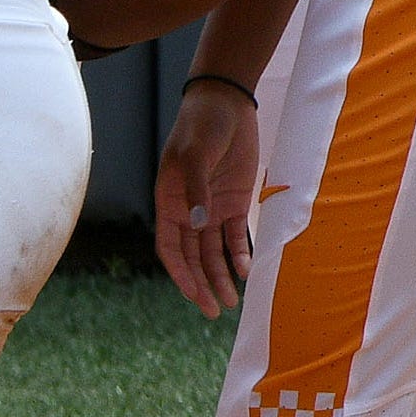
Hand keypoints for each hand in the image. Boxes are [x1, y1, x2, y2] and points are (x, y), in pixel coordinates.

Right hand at [155, 76, 258, 316]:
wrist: (225, 105)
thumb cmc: (202, 126)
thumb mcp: (195, 153)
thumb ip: (196, 189)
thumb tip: (197, 224)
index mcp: (168, 201)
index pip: (170, 248)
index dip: (180, 274)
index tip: (195, 296)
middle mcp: (187, 210)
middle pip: (192, 257)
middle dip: (202, 284)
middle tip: (216, 311)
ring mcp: (211, 208)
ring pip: (213, 252)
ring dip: (221, 275)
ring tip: (234, 301)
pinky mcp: (234, 202)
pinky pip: (235, 236)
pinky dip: (239, 254)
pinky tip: (247, 271)